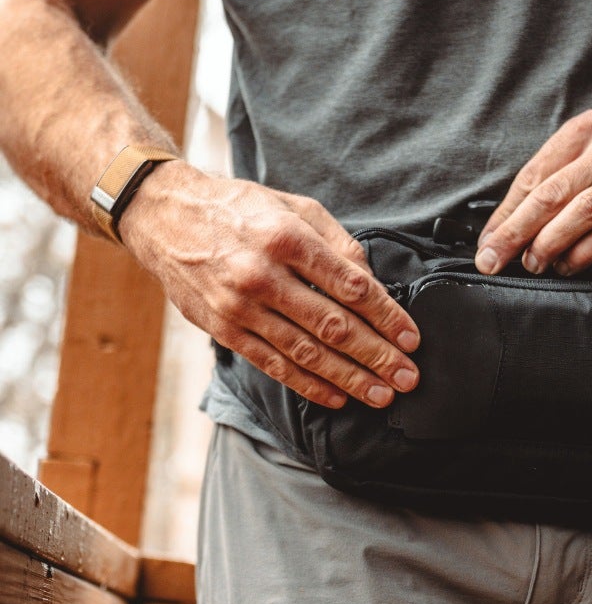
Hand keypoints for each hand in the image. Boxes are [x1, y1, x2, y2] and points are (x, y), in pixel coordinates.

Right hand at [119, 164, 419, 409]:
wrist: (167, 218)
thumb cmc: (242, 209)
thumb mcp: (296, 207)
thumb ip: (339, 244)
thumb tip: (372, 284)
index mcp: (288, 239)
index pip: (351, 287)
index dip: (387, 317)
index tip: (412, 338)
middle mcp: (263, 275)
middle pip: (333, 326)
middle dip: (377, 356)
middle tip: (408, 378)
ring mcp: (240, 307)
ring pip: (306, 353)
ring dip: (350, 378)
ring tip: (382, 396)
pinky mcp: (224, 330)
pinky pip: (273, 364)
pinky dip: (308, 384)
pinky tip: (336, 397)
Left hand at [474, 108, 591, 275]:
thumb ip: (558, 173)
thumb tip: (511, 219)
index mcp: (583, 131)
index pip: (532, 176)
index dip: (505, 213)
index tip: (486, 241)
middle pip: (550, 194)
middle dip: (514, 231)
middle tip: (492, 260)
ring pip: (579, 212)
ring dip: (548, 243)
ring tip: (531, 264)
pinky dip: (583, 253)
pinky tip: (567, 265)